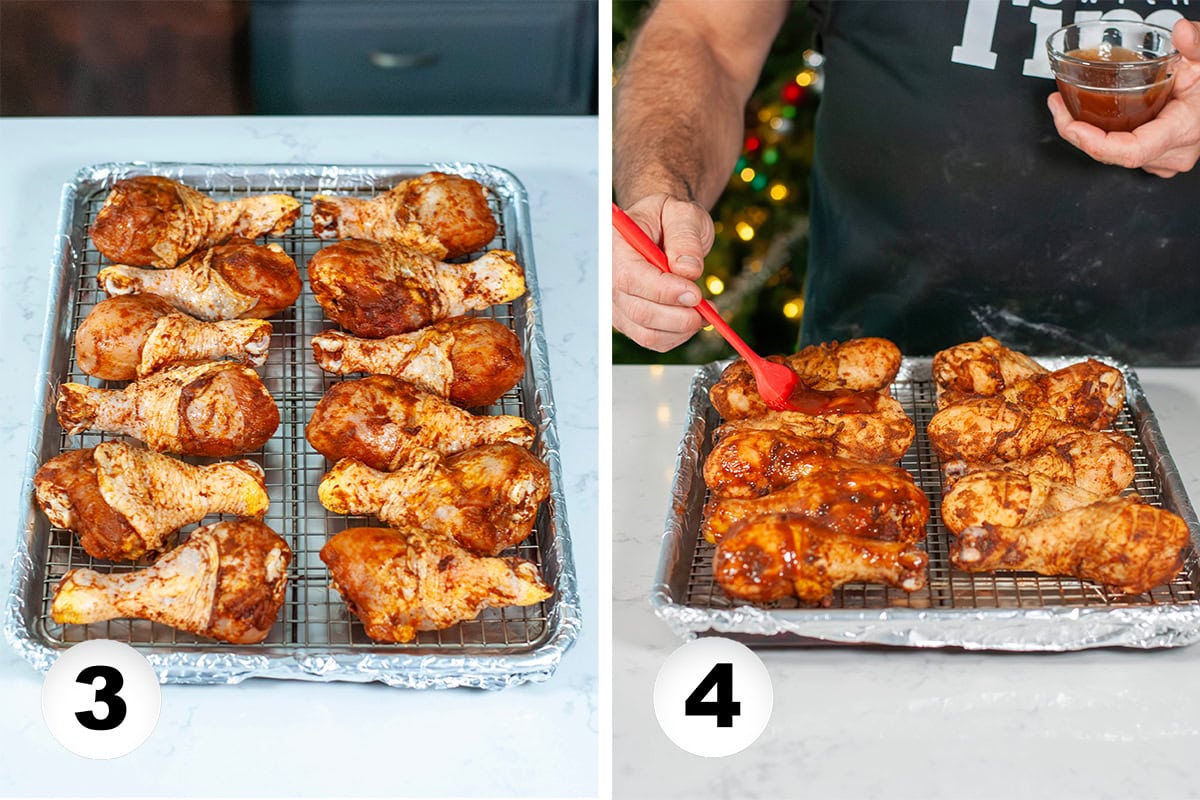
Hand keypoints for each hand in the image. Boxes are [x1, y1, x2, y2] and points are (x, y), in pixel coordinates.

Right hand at [612, 193, 714, 351]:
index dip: (664, 292)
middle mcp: (609, 279)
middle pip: (638, 312)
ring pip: (646, 333)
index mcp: (616, 246)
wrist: (662, 228)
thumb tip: (687, 270)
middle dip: (678, 316)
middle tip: (706, 307)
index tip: (695, 294)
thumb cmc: (669, 218)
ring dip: (681, 329)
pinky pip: (653, 340)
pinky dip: (678, 336)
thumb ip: (685, 237)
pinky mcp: (630, 320)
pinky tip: (693, 318)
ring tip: (705, 312)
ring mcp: (618, 303)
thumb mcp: (683, 213)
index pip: (630, 278)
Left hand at [1047, 19, 1199, 176]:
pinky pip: (1119, 153)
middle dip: (1077, 133)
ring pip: (1112, 156)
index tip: (1071, 126)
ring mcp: (1161, 160)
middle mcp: (1170, 154)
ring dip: (1085, 135)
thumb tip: (1182, 31)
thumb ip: (1195, 44)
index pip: (1130, 151)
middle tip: (1056, 106)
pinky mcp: (1154, 159)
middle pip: (1111, 154)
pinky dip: (1100, 137)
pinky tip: (1087, 119)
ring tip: (1064, 109)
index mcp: (1180, 131)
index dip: (1094, 142)